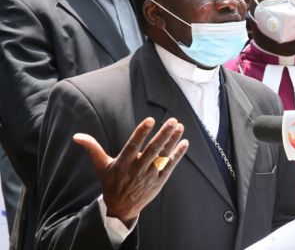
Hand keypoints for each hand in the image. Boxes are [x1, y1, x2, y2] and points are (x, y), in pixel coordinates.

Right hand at [73, 117, 188, 225]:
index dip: (141, 133)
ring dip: (172, 141)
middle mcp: (137, 169)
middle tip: (172, 121)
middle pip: (152, 150)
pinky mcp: (159, 181)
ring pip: (163, 156)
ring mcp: (150, 176)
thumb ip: (92, 149)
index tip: (150, 120)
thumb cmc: (111, 183)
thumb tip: (77, 136)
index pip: (133, 145)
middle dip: (163, 135)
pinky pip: (170, 166)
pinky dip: (178, 154)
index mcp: (123, 164)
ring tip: (179, 127)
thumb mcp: (101, 166)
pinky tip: (184, 142)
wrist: (121, 208)